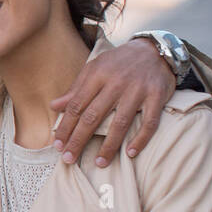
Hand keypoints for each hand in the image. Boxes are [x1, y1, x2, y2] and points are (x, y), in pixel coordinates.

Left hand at [50, 38, 173, 166]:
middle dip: (79, 139)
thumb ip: (75, 89)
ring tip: (99, 162)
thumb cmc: (119, 62)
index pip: (76, 106)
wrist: (155, 49)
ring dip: (109, 145)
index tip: (57, 145)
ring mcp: (138, 90)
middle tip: (68, 159)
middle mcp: (116, 83)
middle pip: (93, 116)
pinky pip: (150, 122)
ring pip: (120, 123)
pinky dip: (141, 139)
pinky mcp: (157, 96)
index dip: (66, 127)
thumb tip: (54, 106)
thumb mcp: (94, 69)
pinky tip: (131, 153)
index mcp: (97, 76)